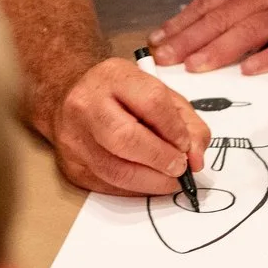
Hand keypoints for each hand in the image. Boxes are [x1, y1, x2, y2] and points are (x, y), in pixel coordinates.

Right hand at [48, 56, 212, 195]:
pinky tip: (146, 182)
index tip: (186, 145)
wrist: (72, 97)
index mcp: (114, 77)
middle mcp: (87, 104)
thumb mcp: (159, 94)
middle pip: (126, 138)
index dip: (174, 129)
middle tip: (180, 168)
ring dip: (150, 182)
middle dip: (161, 159)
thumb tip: (196, 161)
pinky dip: (133, 190)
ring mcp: (74, 136)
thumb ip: (187, 124)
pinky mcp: (70, 165)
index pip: (151, 102)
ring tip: (168, 179)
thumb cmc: (122, 96)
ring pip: (114, 170)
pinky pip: (106, 186)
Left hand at [150, 0, 267, 74]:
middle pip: (224, 16)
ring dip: (221, 49)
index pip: (209, 2)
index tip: (157, 41)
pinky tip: (250, 70)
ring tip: (196, 67)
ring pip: (251, 30)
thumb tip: (192, 19)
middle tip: (165, 59)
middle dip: (190, 40)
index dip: (181, 23)